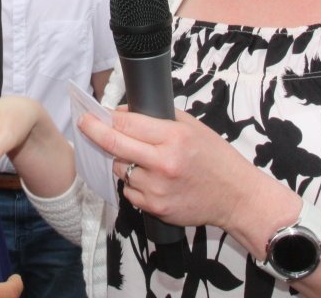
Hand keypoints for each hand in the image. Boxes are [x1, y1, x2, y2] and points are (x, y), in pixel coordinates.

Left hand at [78, 107, 259, 230]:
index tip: (93, 113)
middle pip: (114, 144)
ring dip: (123, 161)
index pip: (127, 123)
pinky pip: (129, 191)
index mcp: (174, 138)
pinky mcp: (155, 208)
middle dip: (93, 131)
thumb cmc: (216, 159)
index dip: (106, 117)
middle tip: (83, 123)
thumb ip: (159, 117)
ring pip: (120, 169)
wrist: (236, 197)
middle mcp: (163, 163)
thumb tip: (125, 112)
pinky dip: (133, 183)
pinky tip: (151, 180)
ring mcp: (157, 188)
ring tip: (143, 159)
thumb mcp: (193, 127)